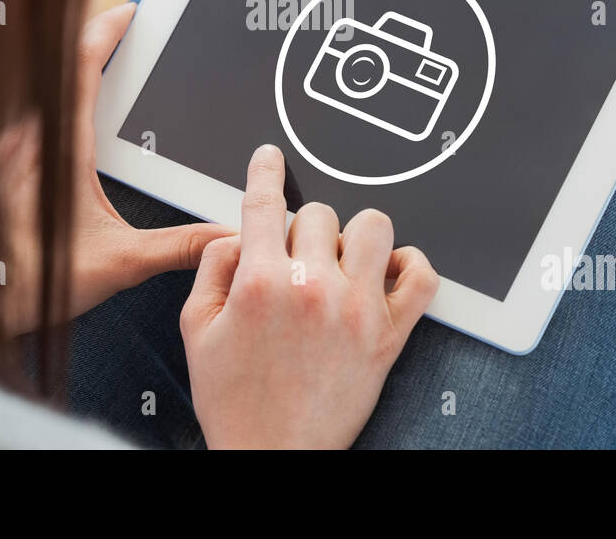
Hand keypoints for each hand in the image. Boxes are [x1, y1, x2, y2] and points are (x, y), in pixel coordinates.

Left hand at [0, 2, 233, 334]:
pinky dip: (41, 91)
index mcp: (61, 147)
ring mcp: (5, 148)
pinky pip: (19, 109)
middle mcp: (27, 137)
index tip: (131, 12)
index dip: (106, 31)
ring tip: (88, 50)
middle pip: (51, 61)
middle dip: (81, 33)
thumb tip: (227, 235)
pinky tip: (57, 108)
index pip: (81, 66)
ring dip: (58, 62)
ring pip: (30, 82)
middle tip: (115, 23)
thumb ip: (177, 246)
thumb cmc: (34, 281)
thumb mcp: (118, 262)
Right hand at [180, 144, 438, 448]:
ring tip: (341, 261)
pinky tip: (389, 271)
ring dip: (354, 236)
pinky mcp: (389, 336)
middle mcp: (312, 288)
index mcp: (260, 282)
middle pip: (319, 213)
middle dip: (304, 228)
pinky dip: (410, 265)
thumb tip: (237, 234)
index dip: (265, 170)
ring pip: (372, 227)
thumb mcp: (196, 330)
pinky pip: (420, 277)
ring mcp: (356, 309)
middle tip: (296, 258)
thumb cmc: (236, 402)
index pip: (265, 202)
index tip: (270, 157)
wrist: (273, 456)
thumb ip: (212, 269)